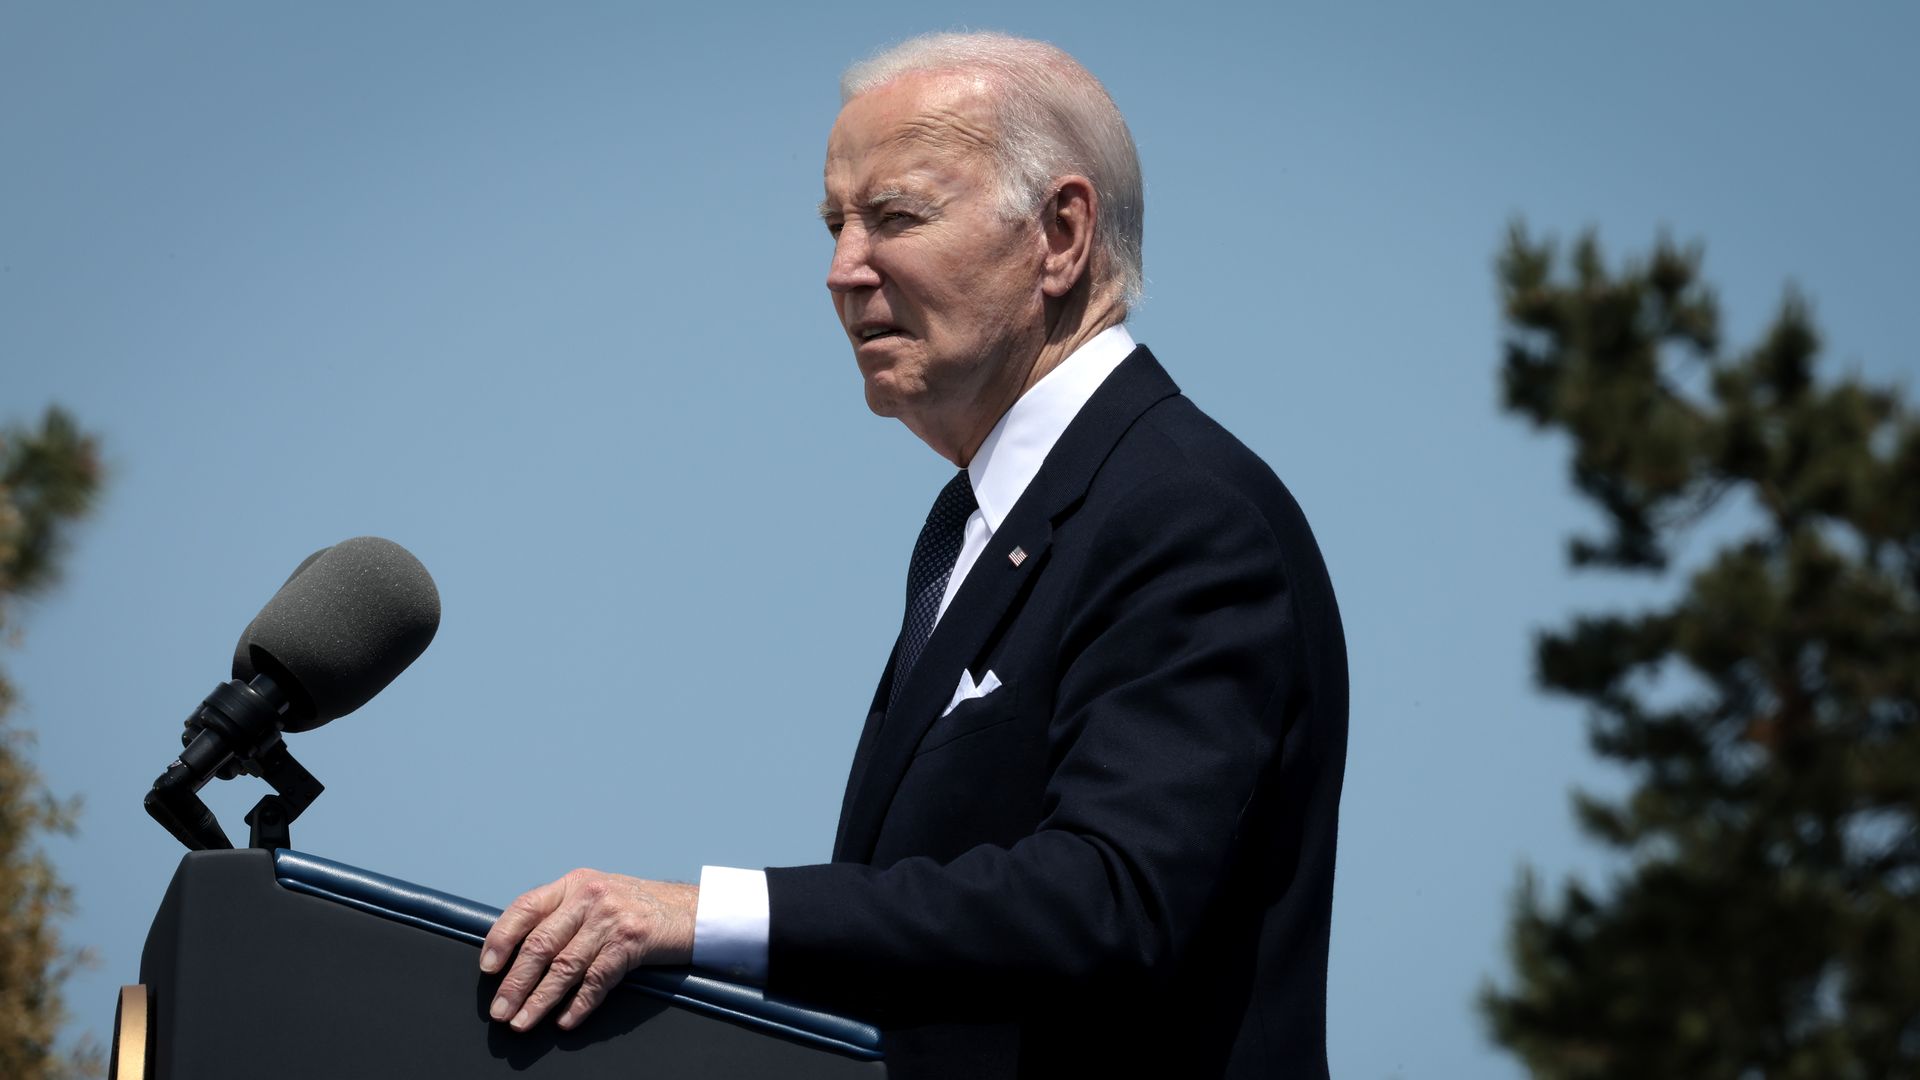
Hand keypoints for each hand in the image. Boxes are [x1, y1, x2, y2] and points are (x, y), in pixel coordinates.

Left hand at [479, 869, 697, 1031]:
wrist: (692, 909)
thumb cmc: (638, 907)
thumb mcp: (597, 896)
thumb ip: (563, 914)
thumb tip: (518, 952)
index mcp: (574, 883)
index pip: (525, 908)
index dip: (501, 938)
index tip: (487, 968)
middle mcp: (590, 896)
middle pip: (541, 944)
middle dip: (515, 982)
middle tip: (499, 1011)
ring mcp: (612, 918)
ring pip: (565, 966)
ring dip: (539, 1000)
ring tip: (522, 1022)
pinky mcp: (633, 941)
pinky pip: (597, 979)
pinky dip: (579, 1004)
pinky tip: (565, 1020)